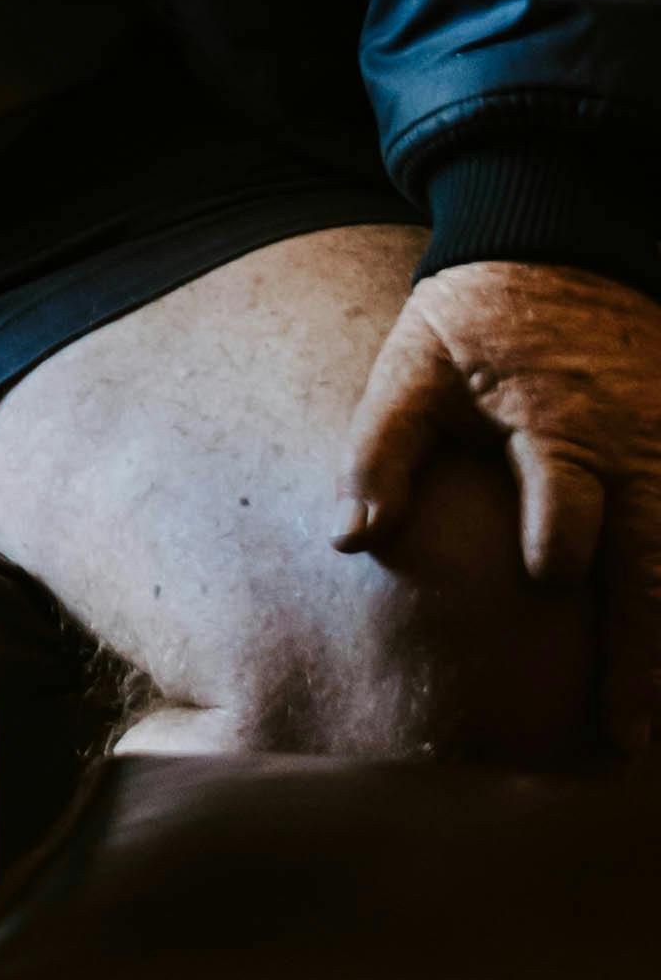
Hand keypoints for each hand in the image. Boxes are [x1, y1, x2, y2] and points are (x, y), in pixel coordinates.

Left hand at [338, 259, 660, 751]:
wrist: (560, 244)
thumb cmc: (474, 320)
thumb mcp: (415, 362)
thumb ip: (380, 449)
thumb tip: (349, 541)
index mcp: (557, 425)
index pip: (569, 500)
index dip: (559, 541)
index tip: (547, 580)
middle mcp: (631, 448)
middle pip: (650, 558)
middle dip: (641, 648)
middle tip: (624, 734)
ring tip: (650, 731)